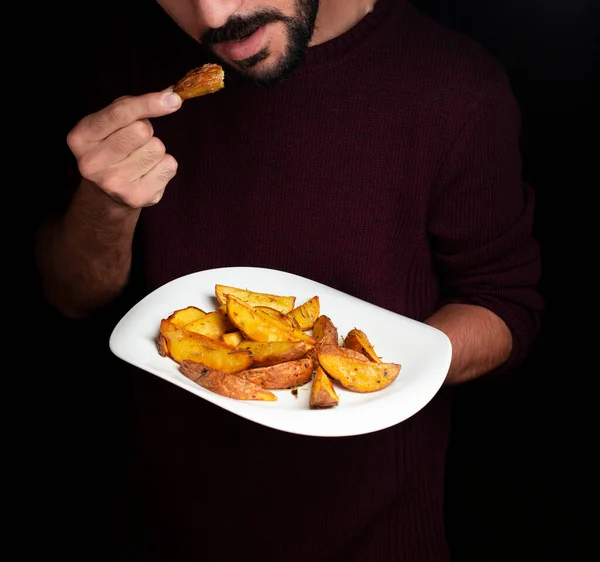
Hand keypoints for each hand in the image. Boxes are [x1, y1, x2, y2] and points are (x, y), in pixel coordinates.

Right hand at [67, 90, 182, 207]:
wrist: (107, 193)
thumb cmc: (112, 147)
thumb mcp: (109, 123)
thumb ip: (132, 106)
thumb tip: (171, 93)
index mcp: (81, 138)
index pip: (120, 113)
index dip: (148, 103)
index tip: (173, 99)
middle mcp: (92, 163)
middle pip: (142, 131)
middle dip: (146, 130)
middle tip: (135, 141)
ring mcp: (114, 183)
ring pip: (157, 148)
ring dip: (155, 149)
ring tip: (140, 159)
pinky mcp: (137, 198)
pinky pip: (169, 167)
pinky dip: (164, 166)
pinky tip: (148, 172)